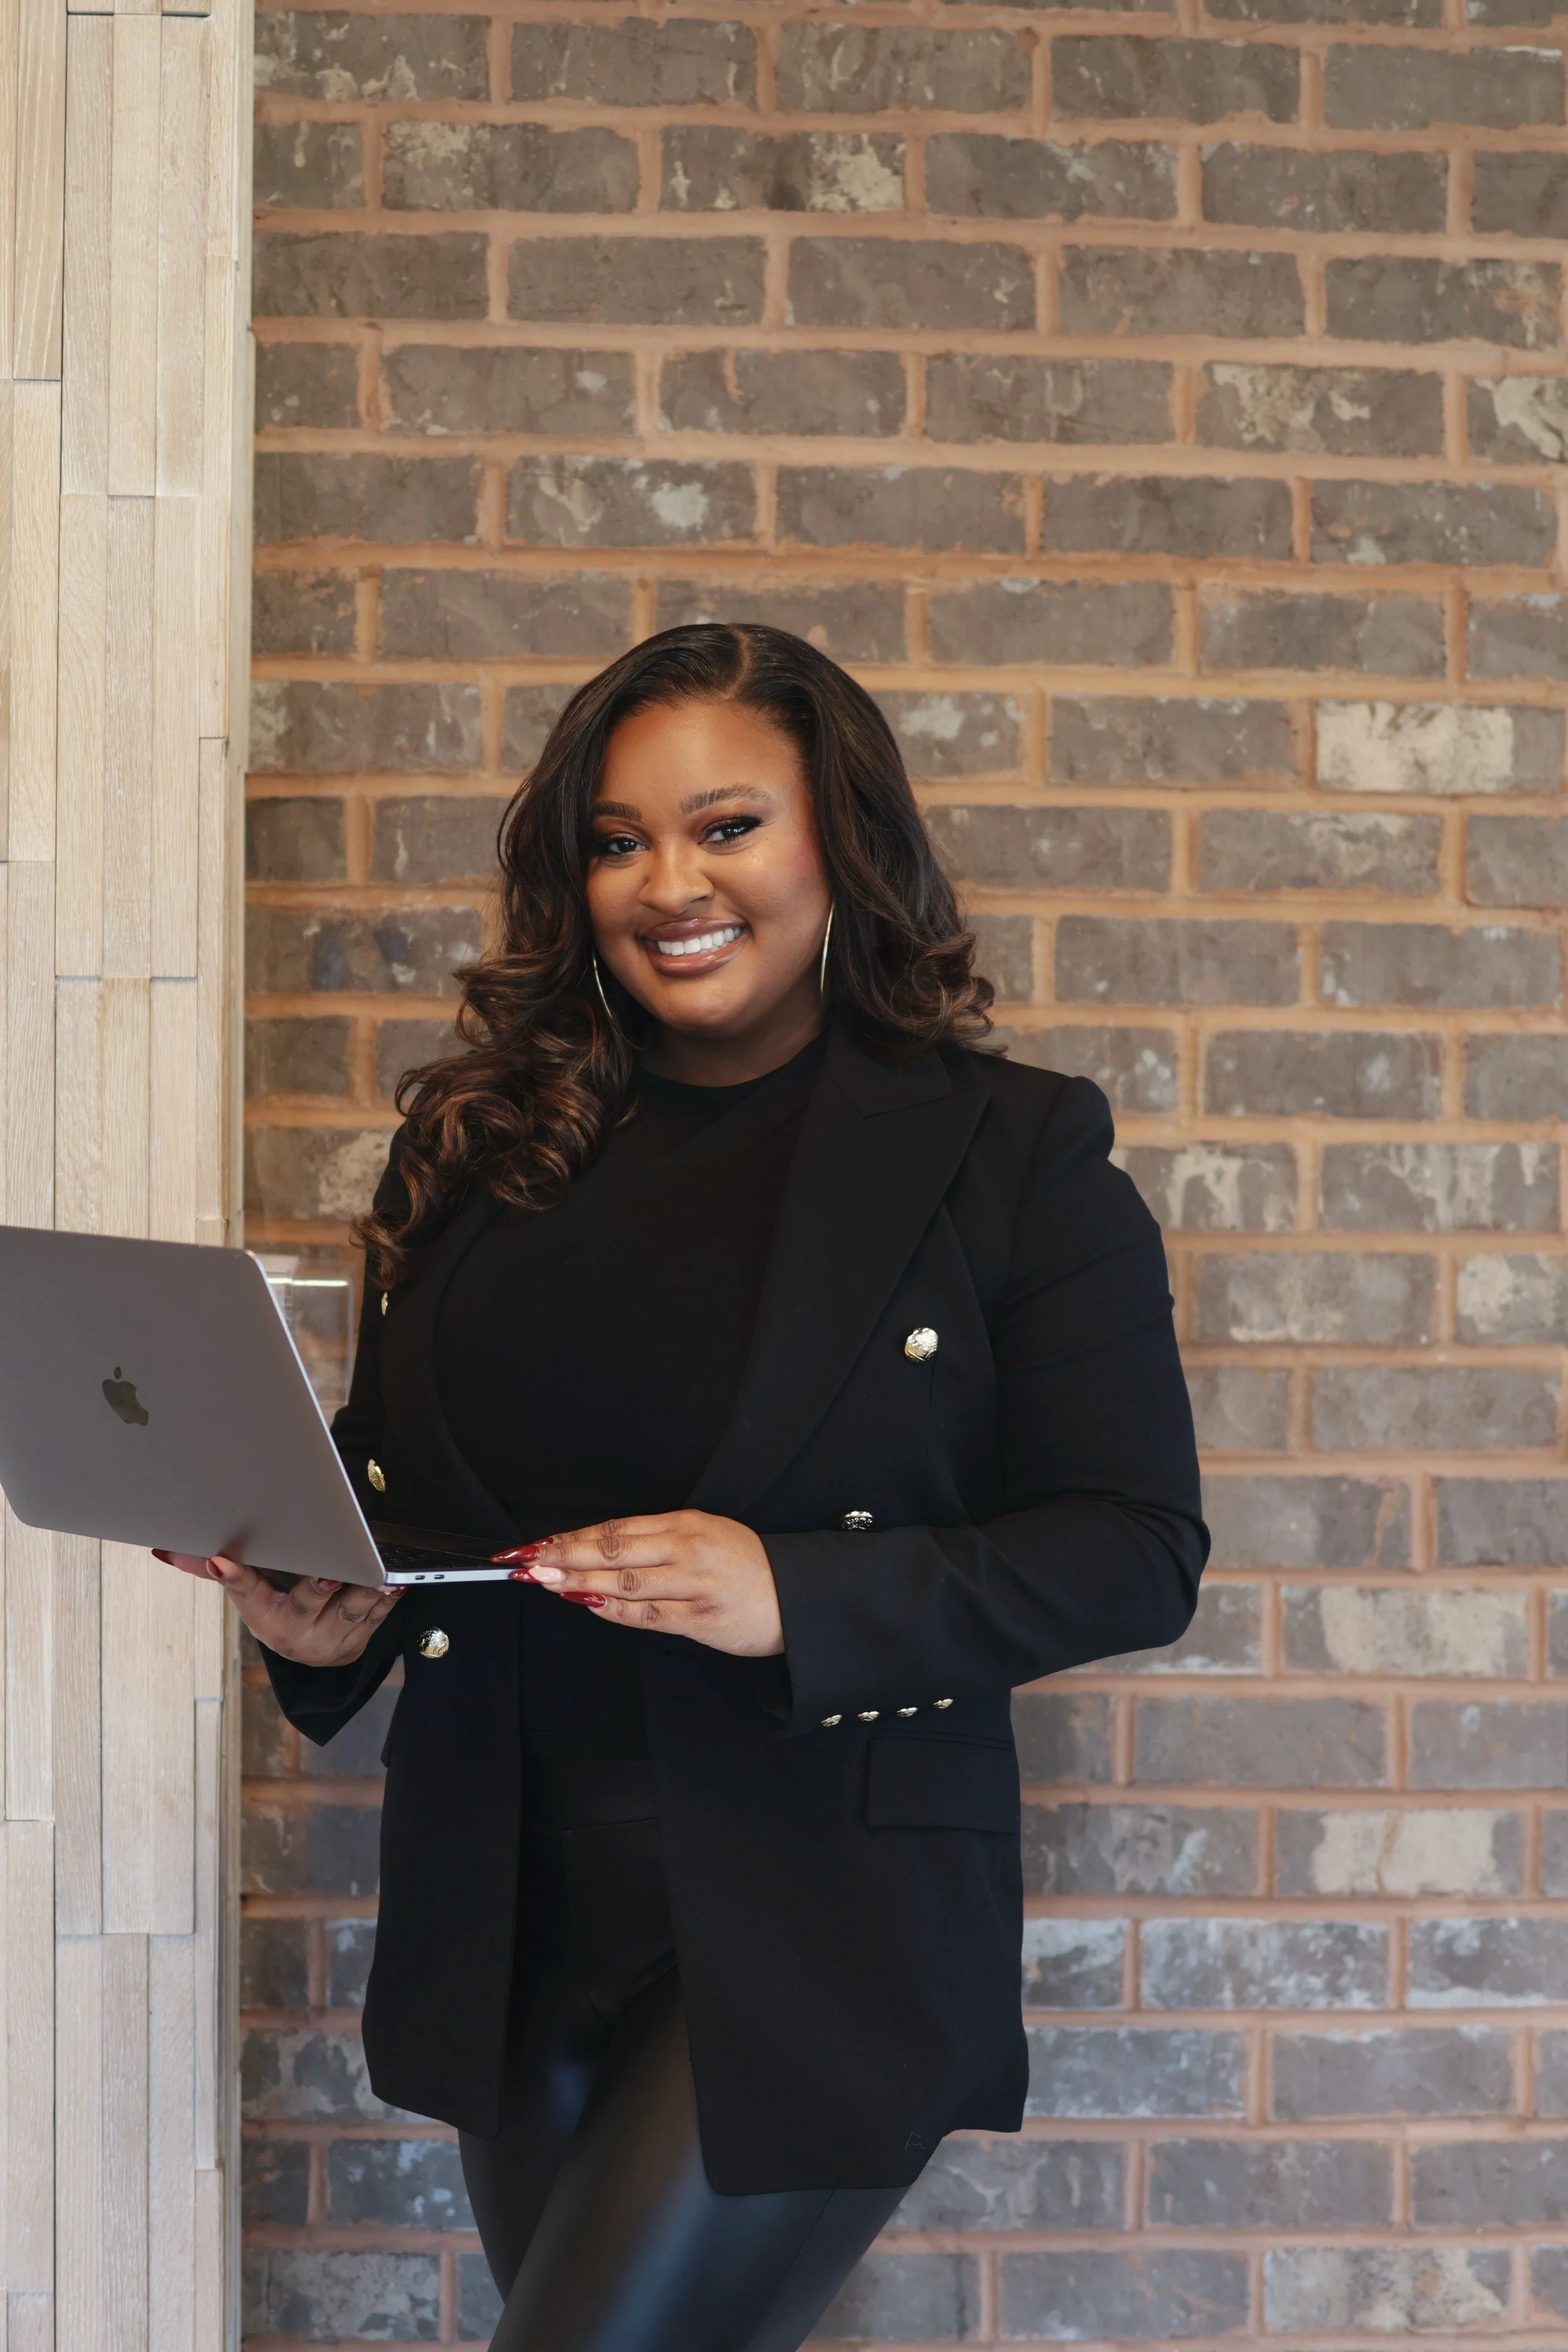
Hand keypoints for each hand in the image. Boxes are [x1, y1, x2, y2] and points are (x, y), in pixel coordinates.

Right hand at [153, 1550, 401, 1665]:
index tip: (222, 1558)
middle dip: (318, 1586)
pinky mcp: (361, 1640)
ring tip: (376, 1572)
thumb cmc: (276, 1607)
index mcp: (264, 1615)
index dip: (233, 1575)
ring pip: (350, 1612)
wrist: (309, 1651)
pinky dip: (387, 1599)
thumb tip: (163, 1549)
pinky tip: (398, 1580)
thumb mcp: (249, 1593)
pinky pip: (377, 1617)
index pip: (245, 1590)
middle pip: (307, 1603)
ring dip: (364, 1593)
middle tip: (330, 1570)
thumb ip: (217, 1570)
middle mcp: (295, 1632)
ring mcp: (331, 1640)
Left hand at [497, 1511, 783, 1658]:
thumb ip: (654, 1541)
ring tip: (544, 1583)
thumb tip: (596, 1550)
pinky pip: (645, 1615)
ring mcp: (692, 1587)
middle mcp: (686, 1551)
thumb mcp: (703, 1534)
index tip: (538, 1544)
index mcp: (685, 1524)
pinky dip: (611, 1611)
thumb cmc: (746, 1565)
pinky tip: (587, 1605)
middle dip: (563, 1557)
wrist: (794, 1597)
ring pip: (623, 1584)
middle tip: (526, 1563)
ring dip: (578, 1584)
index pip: (616, 1528)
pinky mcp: (698, 1620)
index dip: (572, 1537)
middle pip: (613, 1552)